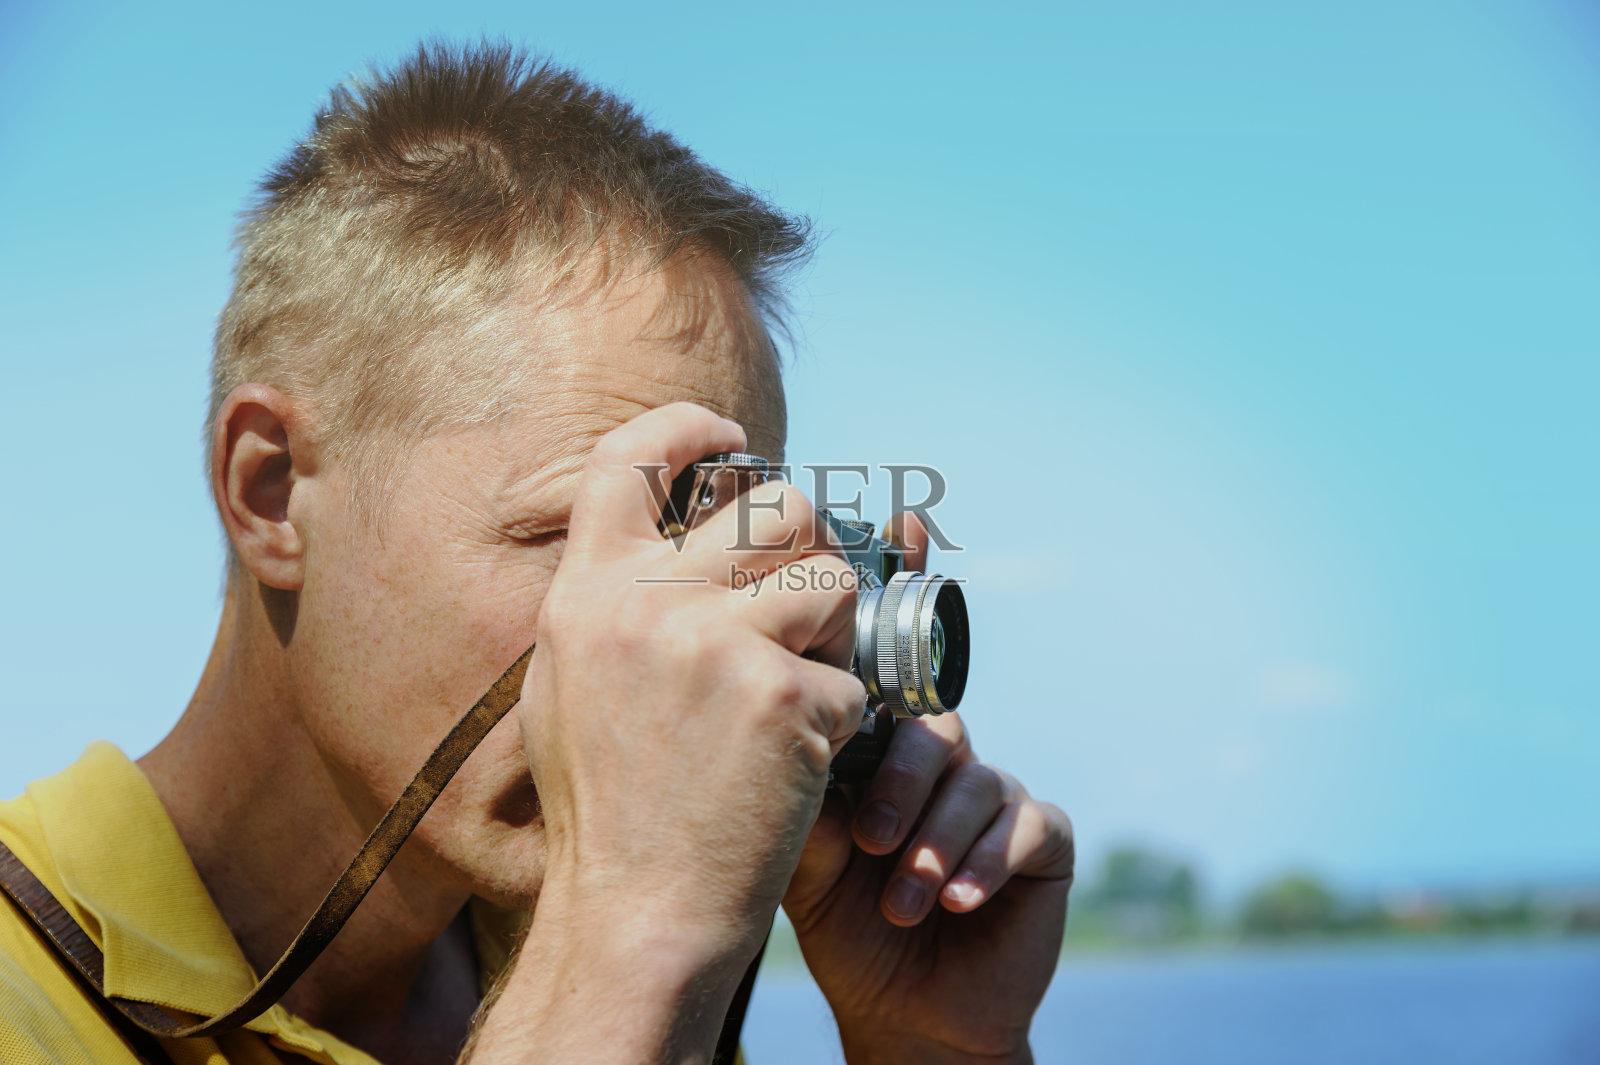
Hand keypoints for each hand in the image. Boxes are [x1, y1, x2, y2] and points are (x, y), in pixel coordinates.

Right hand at [494, 403, 868, 1056]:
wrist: (635, 916)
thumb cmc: (613, 809)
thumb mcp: (574, 686)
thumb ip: (617, 604)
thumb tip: (678, 537)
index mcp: (585, 592)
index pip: (627, 456)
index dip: (687, 426)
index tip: (735, 435)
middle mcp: (642, 600)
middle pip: (773, 507)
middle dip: (810, 550)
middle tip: (808, 609)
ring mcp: (712, 643)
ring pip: (832, 580)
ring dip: (839, 635)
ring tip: (804, 696)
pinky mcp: (781, 695)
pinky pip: (853, 676)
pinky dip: (845, 721)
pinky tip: (803, 764)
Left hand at [782, 514, 1074, 1064]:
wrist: (896, 1006)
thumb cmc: (839, 914)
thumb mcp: (797, 841)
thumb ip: (788, 766)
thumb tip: (767, 696)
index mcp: (882, 738)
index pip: (893, 659)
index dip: (907, 586)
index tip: (907, 524)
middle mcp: (943, 749)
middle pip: (932, 718)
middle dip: (901, 775)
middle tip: (869, 837)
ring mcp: (996, 788)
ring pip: (972, 775)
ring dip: (930, 839)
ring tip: (897, 894)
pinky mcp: (1044, 839)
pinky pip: (1022, 824)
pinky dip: (978, 864)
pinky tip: (950, 903)